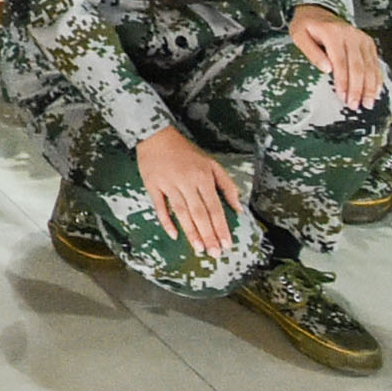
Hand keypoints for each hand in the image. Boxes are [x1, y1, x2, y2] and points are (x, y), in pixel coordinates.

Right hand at [134, 125, 245, 262]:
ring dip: (191, 232)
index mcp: (203, 176)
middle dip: (208, 234)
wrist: (157, 136)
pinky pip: (160, 207)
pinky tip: (174, 235)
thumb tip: (238, 208)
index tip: (227, 244)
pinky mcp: (153, 185)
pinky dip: (166, 221)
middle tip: (214, 253)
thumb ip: (227, 186)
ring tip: (199, 249)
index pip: (215, 207)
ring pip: (182, 212)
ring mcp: (169, 184)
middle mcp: (187, 181)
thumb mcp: (211, 163)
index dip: (221, 227)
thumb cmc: (186, 152)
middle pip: (200, 213)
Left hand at [290, 4, 390, 106]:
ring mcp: (362, 38)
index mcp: (333, 33)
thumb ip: (312, 52)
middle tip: (355, 105)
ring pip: (370, 66)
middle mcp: (351, 35)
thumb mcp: (299, 36)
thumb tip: (326, 69)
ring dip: (370, 86)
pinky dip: (377, 78)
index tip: (342, 97)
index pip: (341, 62)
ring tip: (367, 103)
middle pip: (358, 66)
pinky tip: (376, 91)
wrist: (318, 11)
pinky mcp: (368, 42)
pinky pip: (375, 62)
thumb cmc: (307, 26)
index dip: (343, 81)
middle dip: (357, 88)